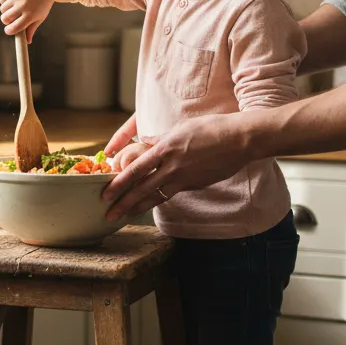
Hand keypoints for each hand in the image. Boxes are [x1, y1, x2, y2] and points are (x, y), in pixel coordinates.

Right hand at [0, 0, 56, 43]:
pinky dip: (4, 2)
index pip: (14, 28)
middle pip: (5, 19)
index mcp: (31, 15)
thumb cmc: (43, 5)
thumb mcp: (39, 18)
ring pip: (2, 9)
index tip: (9, 30)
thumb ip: (31, 29)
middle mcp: (24, 5)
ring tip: (13, 9)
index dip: (9, 31)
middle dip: (6, 21)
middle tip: (10, 19)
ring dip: (5, 11)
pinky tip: (11, 2)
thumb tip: (27, 41)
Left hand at [100, 112, 250, 221]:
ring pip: (156, 196)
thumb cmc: (211, 128)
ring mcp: (184, 177)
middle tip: (109, 213)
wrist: (239, 139)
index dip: (119, 183)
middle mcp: (171, 165)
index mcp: (165, 148)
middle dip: (123, 203)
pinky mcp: (195, 184)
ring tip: (124, 216)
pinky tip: (150, 204)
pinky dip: (160, 199)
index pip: (135, 170)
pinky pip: (173, 193)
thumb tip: (146, 141)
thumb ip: (161, 138)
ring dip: (138, 207)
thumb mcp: (180, 128)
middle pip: (142, 188)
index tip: (107, 193)